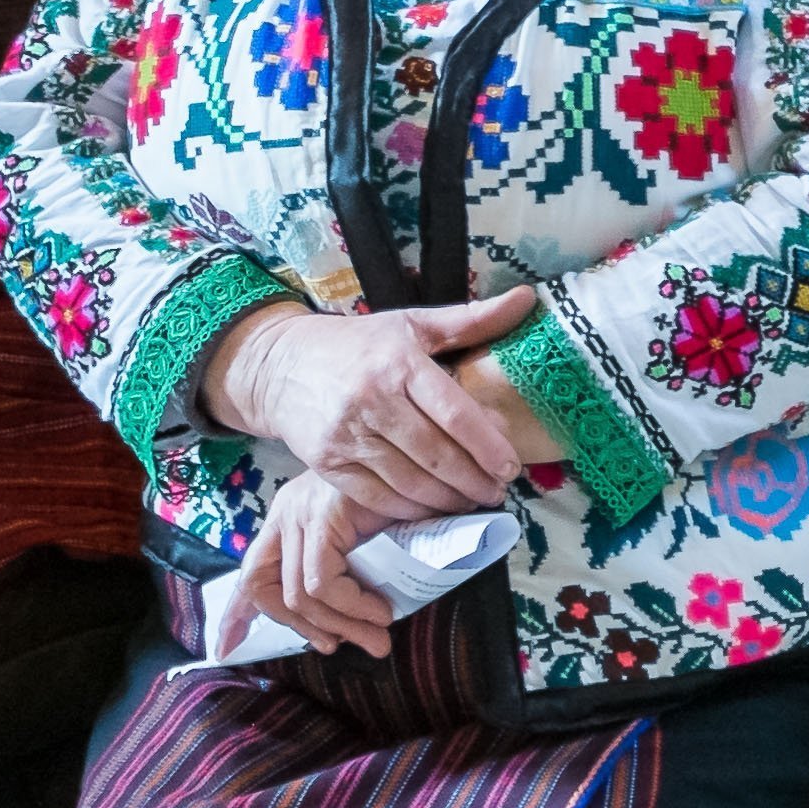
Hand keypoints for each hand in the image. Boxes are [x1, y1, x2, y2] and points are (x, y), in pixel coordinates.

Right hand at [197, 292, 540, 521]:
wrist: (280, 365)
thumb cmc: (358, 344)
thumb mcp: (413, 323)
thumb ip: (472, 319)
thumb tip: (528, 298)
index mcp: (399, 363)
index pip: (454, 412)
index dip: (488, 445)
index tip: (511, 467)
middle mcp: (371, 400)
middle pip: (435, 454)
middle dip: (473, 480)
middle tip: (498, 493)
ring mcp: (346, 435)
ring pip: (408, 481)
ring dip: (446, 499)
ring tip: (472, 502)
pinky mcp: (325, 463)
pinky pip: (375, 497)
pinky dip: (408, 510)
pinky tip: (431, 509)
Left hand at [219, 469, 401, 662]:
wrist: (429, 458)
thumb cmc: (408, 503)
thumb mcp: (369, 541)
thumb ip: (350, 572)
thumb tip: (351, 630)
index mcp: (289, 517)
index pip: (253, 571)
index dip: (237, 614)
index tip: (226, 648)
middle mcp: (287, 512)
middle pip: (264, 587)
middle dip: (302, 628)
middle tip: (341, 646)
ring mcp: (301, 511)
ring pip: (298, 592)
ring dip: (340, 624)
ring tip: (376, 635)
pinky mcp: (323, 515)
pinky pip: (322, 581)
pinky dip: (352, 606)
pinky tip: (380, 610)